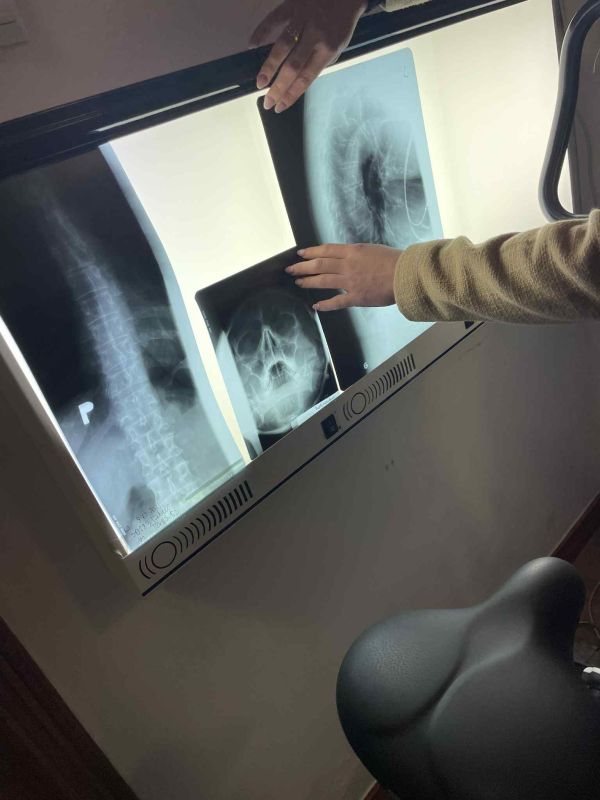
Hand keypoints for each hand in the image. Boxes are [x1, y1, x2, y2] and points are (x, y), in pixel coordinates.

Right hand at [249, 0, 367, 113]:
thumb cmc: (340, 25)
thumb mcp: (337, 49)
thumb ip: (318, 64)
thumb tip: (297, 82)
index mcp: (328, 50)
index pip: (306, 78)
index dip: (291, 95)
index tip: (279, 107)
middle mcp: (315, 36)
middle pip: (292, 67)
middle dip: (278, 87)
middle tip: (266, 101)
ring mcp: (303, 20)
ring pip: (282, 46)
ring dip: (269, 66)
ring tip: (260, 83)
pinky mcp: (292, 5)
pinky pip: (274, 19)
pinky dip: (261, 31)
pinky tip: (252, 45)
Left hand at [286, 243, 399, 310]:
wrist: (406, 275)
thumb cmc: (395, 261)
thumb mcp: (373, 250)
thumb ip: (357, 254)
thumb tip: (346, 256)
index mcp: (353, 251)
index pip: (326, 250)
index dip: (311, 252)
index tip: (300, 254)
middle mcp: (348, 265)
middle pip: (320, 264)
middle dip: (303, 266)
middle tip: (291, 269)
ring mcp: (351, 282)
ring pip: (323, 281)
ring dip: (309, 281)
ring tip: (299, 282)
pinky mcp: (357, 297)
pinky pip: (337, 302)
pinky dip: (325, 305)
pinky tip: (316, 306)